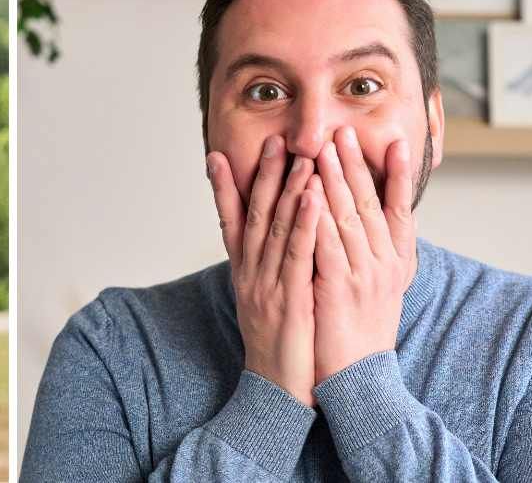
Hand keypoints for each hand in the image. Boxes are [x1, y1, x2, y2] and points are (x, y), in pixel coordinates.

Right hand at [207, 135, 324, 407]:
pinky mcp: (291, 299)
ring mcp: (268, 285)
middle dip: (262, 176)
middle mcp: (250, 274)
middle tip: (271, 139)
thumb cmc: (279, 347)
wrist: (277, 391)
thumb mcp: (262, 302)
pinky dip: (304, 222)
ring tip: (297, 155)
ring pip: (276, 228)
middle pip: (254, 216)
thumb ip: (263, 270)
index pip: (229, 222)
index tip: (217, 155)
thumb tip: (264, 244)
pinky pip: (298, 254)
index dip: (223, 188)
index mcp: (244, 274)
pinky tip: (313, 197)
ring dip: (286, 188)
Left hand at [310, 127, 416, 384]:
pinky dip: (318, 215)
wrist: (357, 377)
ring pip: (348, 216)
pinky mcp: (340, 287)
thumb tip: (366, 223)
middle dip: (355, 164)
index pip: (398, 207)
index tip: (394, 140)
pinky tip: (309, 191)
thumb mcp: (378, 287)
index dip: (398, 173)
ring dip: (335, 179)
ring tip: (324, 147)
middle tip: (343, 130)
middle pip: (369, 203)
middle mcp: (385, 263)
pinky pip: (328, 243)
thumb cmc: (361, 331)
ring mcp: (364, 274)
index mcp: (396, 261)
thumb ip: (374, 253)